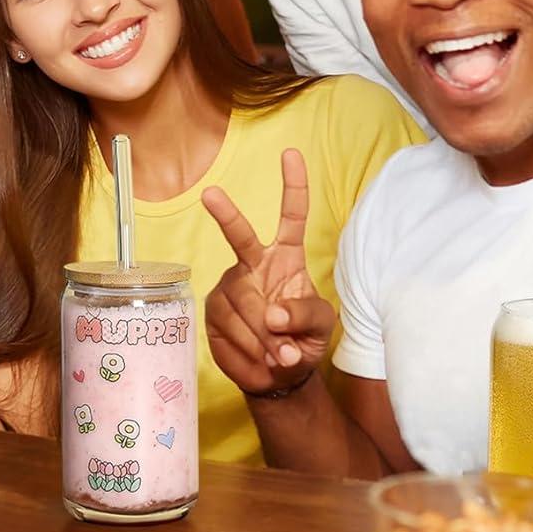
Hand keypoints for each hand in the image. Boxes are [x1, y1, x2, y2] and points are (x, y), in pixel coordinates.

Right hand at [201, 148, 334, 396]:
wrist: (278, 378)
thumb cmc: (303, 342)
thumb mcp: (321, 327)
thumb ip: (304, 315)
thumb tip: (273, 315)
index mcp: (286, 258)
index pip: (291, 217)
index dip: (293, 186)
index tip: (290, 153)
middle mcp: (253, 264)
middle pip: (240, 237)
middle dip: (226, 214)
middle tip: (211, 194)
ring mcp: (230, 287)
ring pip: (244, 303)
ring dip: (265, 338)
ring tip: (280, 358)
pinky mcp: (213, 313)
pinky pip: (230, 328)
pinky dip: (251, 350)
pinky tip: (260, 360)